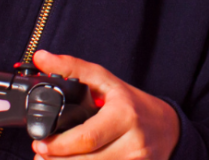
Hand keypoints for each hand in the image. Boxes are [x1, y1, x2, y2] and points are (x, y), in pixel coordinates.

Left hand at [30, 50, 178, 159]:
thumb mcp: (107, 82)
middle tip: (39, 152)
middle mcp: (134, 142)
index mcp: (125, 115)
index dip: (59, 145)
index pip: (87, 138)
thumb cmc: (133, 104)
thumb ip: (73, 68)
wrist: (168, 128)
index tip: (40, 143)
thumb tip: (41, 58)